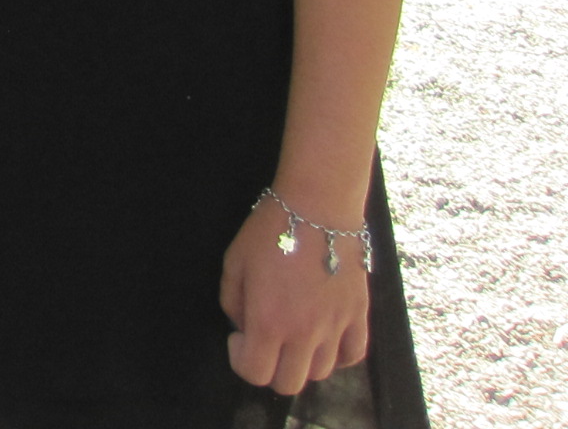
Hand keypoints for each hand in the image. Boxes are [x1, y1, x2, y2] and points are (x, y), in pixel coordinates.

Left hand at [219, 200, 369, 396]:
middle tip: (265, 342)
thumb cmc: (270, 231)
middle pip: (289, 384)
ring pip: (320, 373)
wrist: (318, 208)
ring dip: (302, 361)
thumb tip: (244, 326)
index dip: (241, 361)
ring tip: (293, 333)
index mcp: (269, 322)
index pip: (256, 373)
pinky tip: (324, 339)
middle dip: (270, 369)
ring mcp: (336, 328)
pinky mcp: (359, 317)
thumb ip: (233, 302)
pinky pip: (353, 356)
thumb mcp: (234, 263)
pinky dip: (337, 357)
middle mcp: (305, 334)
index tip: (239, 337)